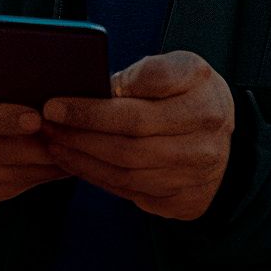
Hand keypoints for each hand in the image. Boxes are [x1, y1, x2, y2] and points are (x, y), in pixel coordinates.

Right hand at [0, 34, 73, 209]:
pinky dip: (33, 181)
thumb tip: (51, 52)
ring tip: (71, 151)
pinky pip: (3, 192)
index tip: (36, 119)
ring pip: (0, 176)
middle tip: (69, 140)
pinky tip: (54, 165)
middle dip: (34, 148)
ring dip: (40, 167)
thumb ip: (14, 50)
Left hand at [40, 50, 234, 220]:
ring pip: (126, 172)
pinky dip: (96, 176)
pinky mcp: (182, 202)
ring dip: (82, 158)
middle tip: (45, 124)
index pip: (137, 112)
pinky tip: (74, 160)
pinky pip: (130, 191)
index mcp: (204, 105)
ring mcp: (194, 179)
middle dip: (79, 135)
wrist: (225, 138)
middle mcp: (203, 147)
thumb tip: (105, 89)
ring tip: (52, 141)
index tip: (54, 105)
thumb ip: (150, 73)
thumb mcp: (183, 68)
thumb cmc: (192, 94)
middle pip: (128, 145)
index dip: (91, 111)